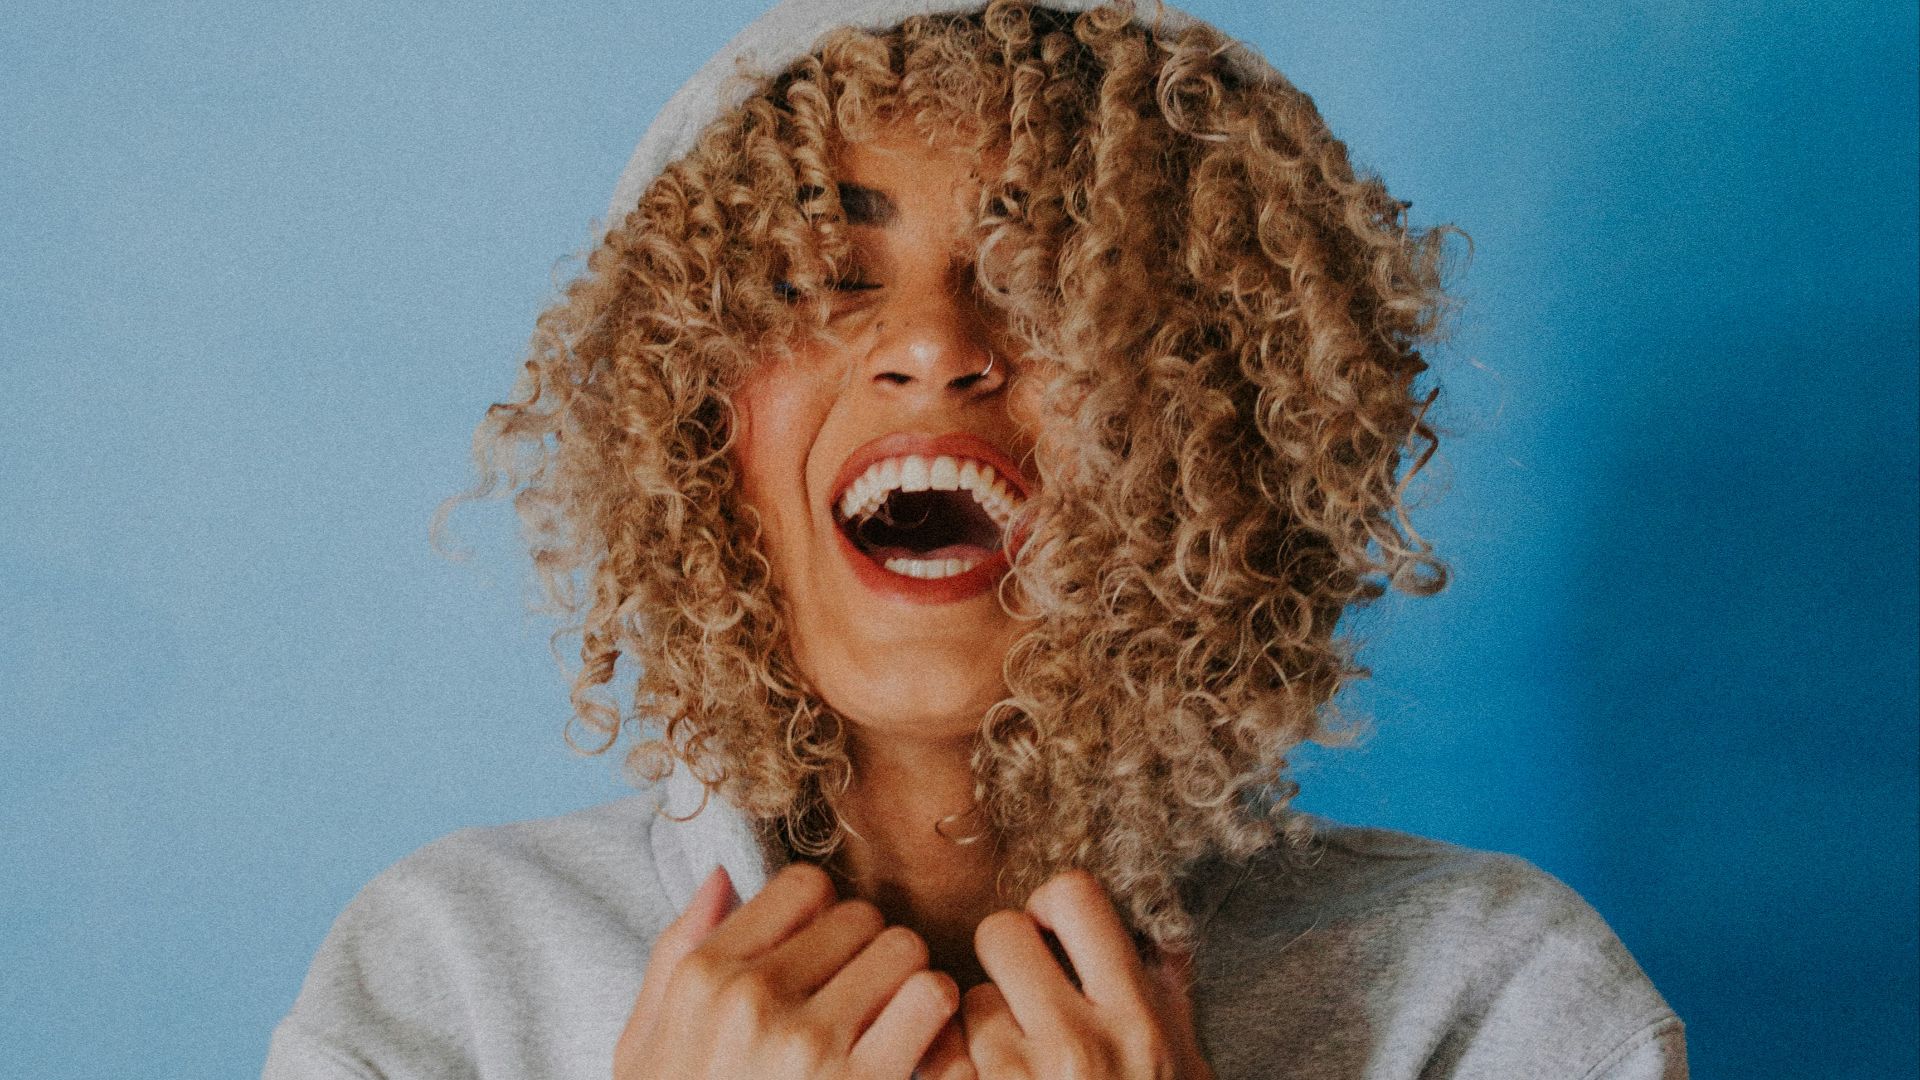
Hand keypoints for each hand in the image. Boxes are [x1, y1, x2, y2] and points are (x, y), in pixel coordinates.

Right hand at [614, 863, 960, 1079]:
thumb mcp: (642, 1047)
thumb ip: (676, 954)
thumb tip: (721, 876)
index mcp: (702, 978)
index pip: (803, 886)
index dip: (824, 920)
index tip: (822, 963)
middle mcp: (752, 999)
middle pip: (863, 917)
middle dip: (870, 956)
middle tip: (862, 1004)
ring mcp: (810, 1045)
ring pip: (906, 951)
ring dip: (909, 987)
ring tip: (891, 1030)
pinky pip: (933, 1002)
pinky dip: (938, 1027)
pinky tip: (915, 1057)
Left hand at [961, 870, 1213, 1079]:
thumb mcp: (1184, 1062)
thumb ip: (1170, 992)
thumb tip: (1164, 929)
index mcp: (1136, 1018)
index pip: (1075, 895)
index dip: (1051, 903)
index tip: (1051, 932)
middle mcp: (1080, 1045)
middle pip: (1001, 931)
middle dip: (1007, 957)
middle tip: (1023, 993)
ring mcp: (1022, 1079)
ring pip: (970, 997)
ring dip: (984, 1024)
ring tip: (1016, 1058)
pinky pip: (943, 1053)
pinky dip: (962, 1066)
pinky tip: (992, 1078)